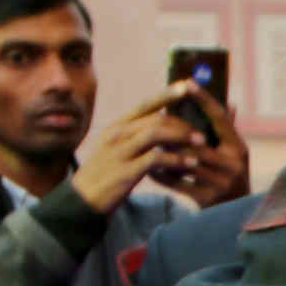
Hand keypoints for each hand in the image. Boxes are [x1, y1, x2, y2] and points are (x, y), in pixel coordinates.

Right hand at [72, 92, 196, 216]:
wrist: (83, 199)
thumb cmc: (105, 173)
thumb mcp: (115, 148)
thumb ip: (135, 136)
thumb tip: (162, 128)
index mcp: (117, 126)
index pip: (145, 104)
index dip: (167, 94)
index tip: (187, 86)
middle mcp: (118, 134)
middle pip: (156, 119)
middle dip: (183, 124)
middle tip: (202, 133)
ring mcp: (121, 151)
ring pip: (157, 134)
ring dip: (182, 137)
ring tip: (201, 144)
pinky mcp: (126, 171)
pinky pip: (156, 159)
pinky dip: (176, 159)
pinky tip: (190, 163)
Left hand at [152, 83, 250, 208]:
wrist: (236, 219)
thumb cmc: (230, 179)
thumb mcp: (234, 155)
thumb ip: (229, 131)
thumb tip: (229, 102)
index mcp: (239, 148)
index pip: (219, 118)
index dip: (203, 99)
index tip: (187, 82)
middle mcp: (233, 165)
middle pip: (196, 141)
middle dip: (173, 132)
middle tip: (152, 120)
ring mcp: (221, 183)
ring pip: (185, 161)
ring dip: (164, 152)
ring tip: (147, 143)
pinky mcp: (206, 200)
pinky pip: (177, 182)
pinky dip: (162, 174)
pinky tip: (150, 168)